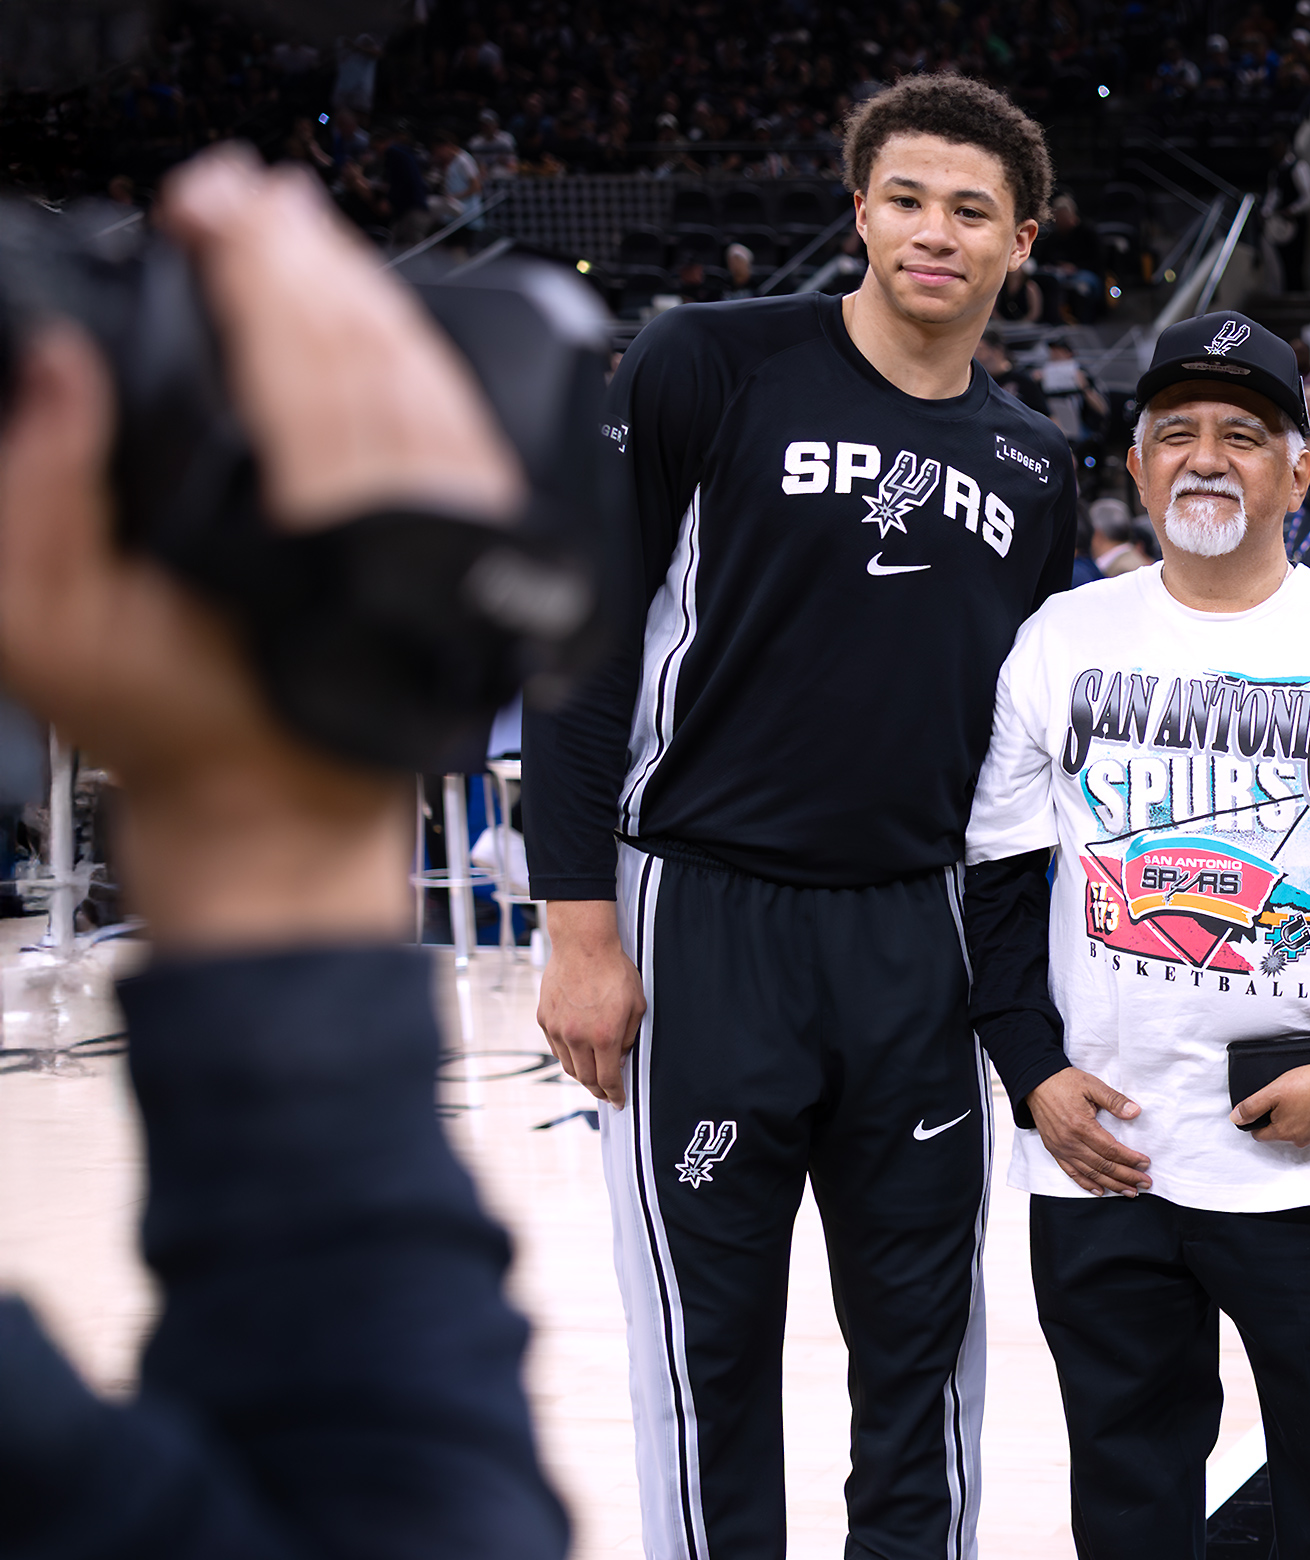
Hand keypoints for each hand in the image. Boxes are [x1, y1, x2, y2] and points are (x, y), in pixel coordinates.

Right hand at [0, 148, 517, 952]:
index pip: (299, 363)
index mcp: (314, 546)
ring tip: (301, 229)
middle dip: (308, 256)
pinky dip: (413, 359)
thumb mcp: (52, 629)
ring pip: (423, 385)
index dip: (254, 266)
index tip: (210, 202)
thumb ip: (38, 491)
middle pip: (369, 356)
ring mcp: (452, 547)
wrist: (274, 819)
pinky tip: (373, 319)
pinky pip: (455, 430)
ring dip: (363, 293)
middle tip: (245, 192)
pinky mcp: (468, 556)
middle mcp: (404, 538)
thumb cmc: (170, 731)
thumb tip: (63, 366)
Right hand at [537, 904, 644, 1103]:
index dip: (615, 1094)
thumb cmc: (614, 971)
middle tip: (606, 1094)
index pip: (608, 1078)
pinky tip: (578, 1053)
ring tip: (593, 1076)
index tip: (619, 1102)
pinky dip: (568, 1055)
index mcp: (604, 1036)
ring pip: (568, 1065)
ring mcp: (557, 1028)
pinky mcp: (544, 1018)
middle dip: (598, 1090)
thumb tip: (622, 1056)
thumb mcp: (636, 1006)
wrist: (583, 945)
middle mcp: (577, 1036)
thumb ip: (629, 1036)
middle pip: (585, 1078)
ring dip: (582, 1075)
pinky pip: (556, 1047)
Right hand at [1031, 1067, 1150, 1192]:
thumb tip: (1135, 1112)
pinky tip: (1100, 1190)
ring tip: (1129, 1191)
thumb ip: (1114, 1100)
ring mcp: (1061, 1149)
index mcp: (1082, 1126)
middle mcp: (1071, 1142)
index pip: (1111, 1149)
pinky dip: (1087, 1184)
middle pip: (1103, 1166)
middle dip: (1126, 1176)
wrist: (1036, 1083)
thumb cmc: (1065, 1082)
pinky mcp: (1055, 1151)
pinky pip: (1072, 1173)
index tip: (1146, 1163)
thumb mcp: (1092, 1085)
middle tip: (1144, 1183)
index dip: (1130, 1159)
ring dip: (1112, 1184)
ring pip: (1090, 1173)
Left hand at [1231, 1050, 1309, 1147]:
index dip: (1258, 1120)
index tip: (1263, 1109)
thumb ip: (1251, 1107)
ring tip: (1306, 1100)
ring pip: (1303, 1132)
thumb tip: (1235, 1119)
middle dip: (1281, 1120)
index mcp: (1283, 1132)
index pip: (1260, 1134)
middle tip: (1287, 1099)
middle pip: (1283, 1134)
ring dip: (1302, 1121)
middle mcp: (1301, 1140)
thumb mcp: (1272, 1091)